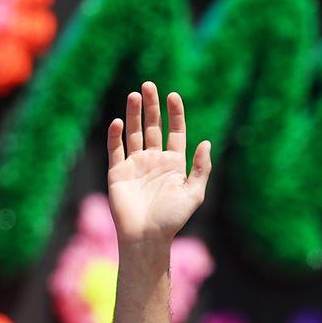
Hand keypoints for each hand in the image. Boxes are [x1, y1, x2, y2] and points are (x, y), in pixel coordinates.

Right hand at [106, 81, 211, 247]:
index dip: (175, 113)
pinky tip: (119, 122)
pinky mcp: (117, 173)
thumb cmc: (172, 219)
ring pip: (134, 133)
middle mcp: (154, 161)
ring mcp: (135, 166)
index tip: (173, 95)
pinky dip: (116, 136)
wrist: (146, 237)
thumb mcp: (194, 193)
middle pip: (153, 127)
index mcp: (173, 164)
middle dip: (151, 106)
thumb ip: (201, 168)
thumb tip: (206, 142)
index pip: (175, 132)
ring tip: (134, 95)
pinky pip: (116, 150)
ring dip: (134, 114)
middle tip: (149, 85)